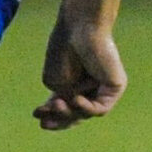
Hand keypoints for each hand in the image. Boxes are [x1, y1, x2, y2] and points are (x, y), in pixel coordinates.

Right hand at [34, 0, 125, 129]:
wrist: (80, 28)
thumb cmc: (65, 48)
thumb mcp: (55, 80)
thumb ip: (61, 100)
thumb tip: (69, 112)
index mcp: (75, 83)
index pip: (65, 106)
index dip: (51, 113)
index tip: (35, 114)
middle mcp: (90, 86)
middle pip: (76, 114)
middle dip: (59, 118)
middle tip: (43, 123)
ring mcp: (104, 87)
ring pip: (86, 113)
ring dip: (69, 112)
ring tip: (57, 104)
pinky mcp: (115, 86)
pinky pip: (101, 108)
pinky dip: (86, 108)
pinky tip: (75, 100)